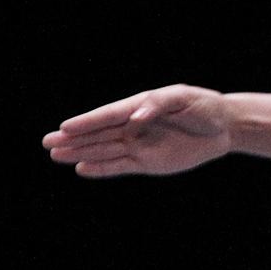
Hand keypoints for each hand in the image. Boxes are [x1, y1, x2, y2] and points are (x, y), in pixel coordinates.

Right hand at [44, 84, 233, 176]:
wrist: (224, 127)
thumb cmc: (204, 107)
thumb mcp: (184, 100)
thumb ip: (159, 106)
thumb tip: (136, 117)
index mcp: (139, 106)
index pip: (108, 116)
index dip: (86, 122)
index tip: (64, 127)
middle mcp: (133, 126)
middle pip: (98, 134)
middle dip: (73, 139)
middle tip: (46, 143)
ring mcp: (139, 145)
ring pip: (104, 151)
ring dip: (81, 154)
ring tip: (55, 155)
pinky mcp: (148, 161)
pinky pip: (121, 166)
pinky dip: (102, 169)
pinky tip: (82, 169)